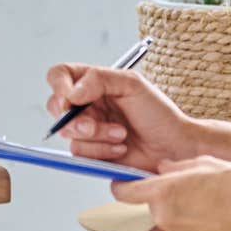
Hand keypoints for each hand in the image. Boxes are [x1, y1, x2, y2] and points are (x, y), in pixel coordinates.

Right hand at [43, 63, 200, 172]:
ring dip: (97, 137)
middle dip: (76, 120)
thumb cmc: (158, 114)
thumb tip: (70, 92)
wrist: (174, 147)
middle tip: (95, 124)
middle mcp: (87, 105)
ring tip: (121, 135)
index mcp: (94, 83)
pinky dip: (101, 152)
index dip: (58, 86)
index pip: (60, 76)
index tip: (69, 99)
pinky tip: (120, 148)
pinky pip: (81, 154)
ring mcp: (89, 130)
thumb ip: (98, 79)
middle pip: (56, 108)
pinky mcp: (93, 153)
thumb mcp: (132, 84)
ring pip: (70, 134)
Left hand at [110, 156, 230, 230]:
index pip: (125, 191)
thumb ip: (176, 167)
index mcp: (165, 190)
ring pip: (168, 221)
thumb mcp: (206, 164)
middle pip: (153, 205)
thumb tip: (161, 169)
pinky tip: (215, 221)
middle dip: (166, 199)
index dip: (122, 186)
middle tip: (193, 192)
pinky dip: (192, 229)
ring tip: (210, 206)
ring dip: (181, 215)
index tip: (123, 183)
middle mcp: (165, 216)